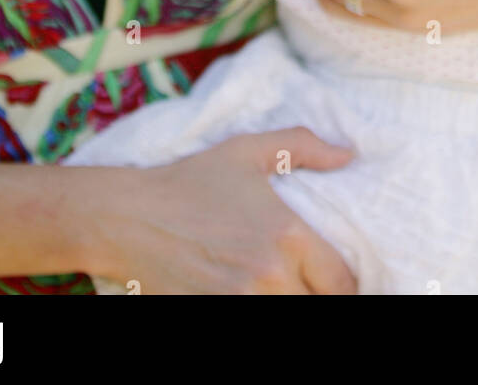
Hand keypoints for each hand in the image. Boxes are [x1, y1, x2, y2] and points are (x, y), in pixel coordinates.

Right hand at [86, 128, 357, 294]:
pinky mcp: (215, 316)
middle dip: (316, 295)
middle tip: (308, 284)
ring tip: (282, 290)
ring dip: (291, 304)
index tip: (335, 281)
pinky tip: (256, 297)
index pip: (340, 282)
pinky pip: (256, 332)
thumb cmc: (189, 181)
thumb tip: (347, 154)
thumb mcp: (246, 151)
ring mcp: (242, 303)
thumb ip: (302, 146)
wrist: (130, 218)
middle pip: (317, 305)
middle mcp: (270, 275)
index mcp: (287, 234)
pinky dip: (262, 313)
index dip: (345, 286)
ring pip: (291, 317)